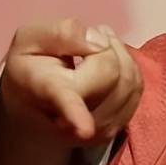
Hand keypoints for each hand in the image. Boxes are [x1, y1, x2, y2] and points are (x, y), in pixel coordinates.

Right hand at [0, 19, 142, 147]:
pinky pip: (137, 88)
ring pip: (130, 79)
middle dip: (104, 45)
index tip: (83, 130)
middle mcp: (71, 121)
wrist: (28, 106)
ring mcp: (95, 131)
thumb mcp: (29, 39)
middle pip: (111, 70)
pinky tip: (105, 64)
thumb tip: (99, 42)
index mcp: (47, 93)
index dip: (75, 114)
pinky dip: (127, 68)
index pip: (64, 102)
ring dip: (118, 54)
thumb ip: (60, 33)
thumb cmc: (29, 68)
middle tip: (83, 41)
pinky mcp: (115, 130)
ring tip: (92, 51)